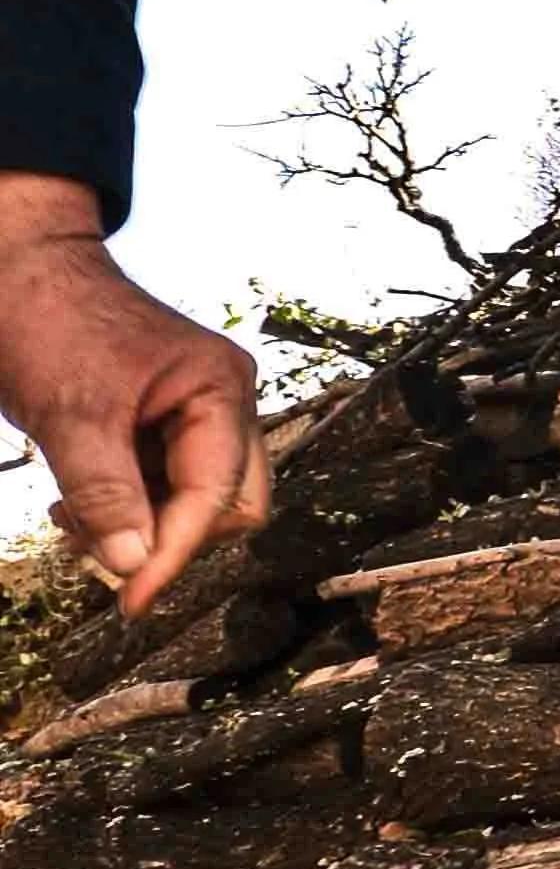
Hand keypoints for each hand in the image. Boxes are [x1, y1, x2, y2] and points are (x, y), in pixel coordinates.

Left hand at [0, 178, 269, 618]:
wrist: (16, 266)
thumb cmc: (46, 318)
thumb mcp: (71, 414)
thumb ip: (105, 493)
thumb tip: (132, 564)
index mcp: (221, 388)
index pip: (216, 496)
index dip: (173, 553)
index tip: (130, 601)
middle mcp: (225, 399)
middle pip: (229, 505)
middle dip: (168, 538)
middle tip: (103, 557)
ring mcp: (199, 408)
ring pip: (195, 500)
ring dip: (142, 526)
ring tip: (72, 523)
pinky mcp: (167, 418)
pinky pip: (166, 483)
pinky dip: (127, 506)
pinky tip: (77, 506)